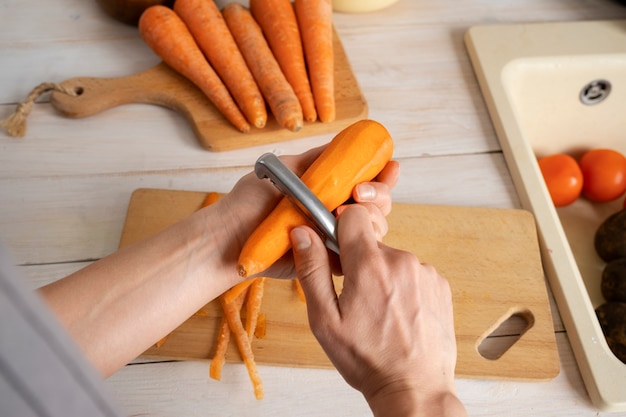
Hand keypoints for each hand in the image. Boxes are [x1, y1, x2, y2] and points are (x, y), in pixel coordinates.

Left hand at [214, 147, 398, 279]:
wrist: (231, 236)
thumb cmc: (251, 202)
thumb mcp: (287, 168)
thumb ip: (320, 159)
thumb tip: (349, 141)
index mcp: (328, 189)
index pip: (366, 181)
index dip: (382, 175)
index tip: (390, 166)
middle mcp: (336, 212)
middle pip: (378, 204)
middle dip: (380, 195)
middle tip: (361, 192)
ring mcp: (334, 237)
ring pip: (374, 228)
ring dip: (370, 217)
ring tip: (344, 212)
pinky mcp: (330, 262)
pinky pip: (357, 256)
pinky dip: (360, 245)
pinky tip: (349, 235)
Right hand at [290, 205, 466, 416]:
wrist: (414, 388)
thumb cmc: (368, 359)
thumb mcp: (325, 320)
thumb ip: (312, 270)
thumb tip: (302, 233)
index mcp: (370, 265)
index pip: (353, 215)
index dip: (340, 229)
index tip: (337, 251)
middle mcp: (402, 261)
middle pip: (371, 243)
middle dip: (359, 262)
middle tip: (356, 298)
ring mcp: (426, 272)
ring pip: (392, 259)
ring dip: (383, 276)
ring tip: (380, 312)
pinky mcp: (440, 285)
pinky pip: (413, 273)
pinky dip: (403, 287)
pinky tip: (399, 314)